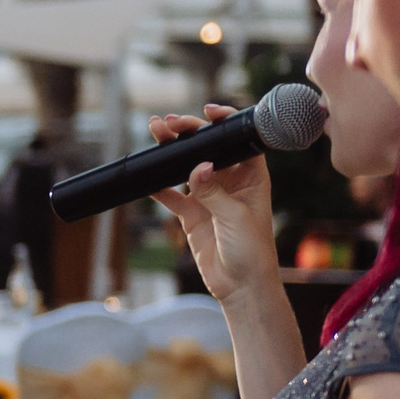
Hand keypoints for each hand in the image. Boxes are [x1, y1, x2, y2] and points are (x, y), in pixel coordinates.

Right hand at [146, 108, 280, 303]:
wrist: (241, 286)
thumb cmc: (253, 251)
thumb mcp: (235, 218)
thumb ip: (213, 192)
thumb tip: (198, 167)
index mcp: (252, 177)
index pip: (239, 141)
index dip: (225, 124)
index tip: (208, 112)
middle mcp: (231, 183)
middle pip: (208, 150)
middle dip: (188, 134)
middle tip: (169, 124)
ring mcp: (209, 198)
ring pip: (186, 167)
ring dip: (170, 153)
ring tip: (154, 135)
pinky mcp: (192, 215)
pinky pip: (171, 195)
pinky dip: (158, 186)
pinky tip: (146, 177)